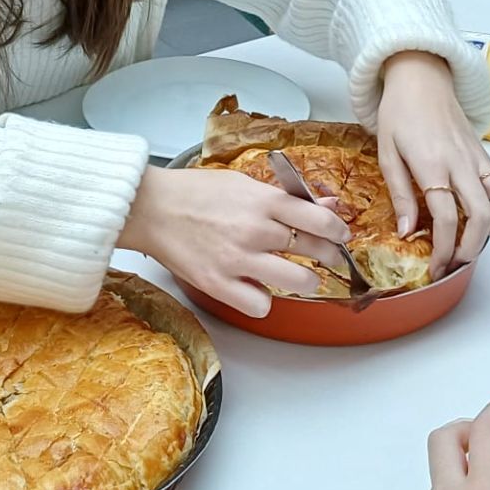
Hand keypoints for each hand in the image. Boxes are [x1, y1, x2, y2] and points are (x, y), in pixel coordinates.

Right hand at [118, 165, 352, 317]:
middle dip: (328, 256)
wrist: (150, 208)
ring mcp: (238, 259)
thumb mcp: (243, 184)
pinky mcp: (219, 284)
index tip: (339, 235)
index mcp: (263, 201)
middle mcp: (256, 230)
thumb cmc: (194, 193)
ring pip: (299, 282)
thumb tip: (326, 206)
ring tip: (299, 277)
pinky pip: (262, 306)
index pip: (320, 219)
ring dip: (306, 282)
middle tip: (324, 256)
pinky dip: (264, 301)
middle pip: (315, 250)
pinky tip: (258, 288)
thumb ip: (285, 197)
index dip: (338, 230)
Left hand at [375, 50, 489, 274]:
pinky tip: (486, 218)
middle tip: (454, 262)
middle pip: (480, 215)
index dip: (442, 248)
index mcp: (431, 164)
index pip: (445, 216)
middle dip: (471, 247)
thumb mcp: (387, 152)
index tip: (435, 266)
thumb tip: (407, 231)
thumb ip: (400, 193)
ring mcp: (477, 157)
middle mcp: (460, 163)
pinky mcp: (485, 152)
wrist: (421, 76)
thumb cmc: (399, 112)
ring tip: (474, 244)